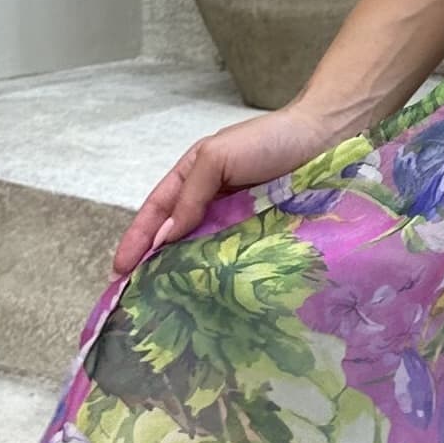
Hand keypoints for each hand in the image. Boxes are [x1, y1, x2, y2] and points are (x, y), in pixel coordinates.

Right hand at [108, 98, 360, 274]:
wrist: (326, 138)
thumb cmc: (269, 140)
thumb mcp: (218, 158)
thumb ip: (191, 195)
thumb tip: (166, 237)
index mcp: (193, 176)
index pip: (157, 212)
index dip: (136, 241)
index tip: (118, 272)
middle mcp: (212, 200)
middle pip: (176, 236)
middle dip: (154, 265)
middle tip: (135, 298)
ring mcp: (238, 219)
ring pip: (204, 250)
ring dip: (186, 274)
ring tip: (166, 304)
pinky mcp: (263, 233)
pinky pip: (237, 257)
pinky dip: (221, 274)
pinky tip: (211, 294)